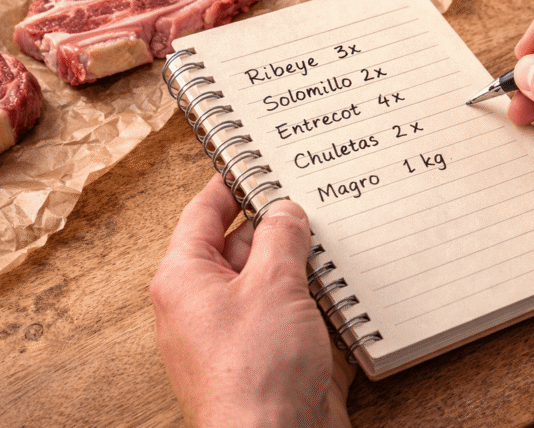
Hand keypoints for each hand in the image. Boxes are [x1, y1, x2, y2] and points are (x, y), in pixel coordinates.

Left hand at [151, 174, 354, 426]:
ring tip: (339, 235)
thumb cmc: (255, 375)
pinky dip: (317, 302)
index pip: (203, 214)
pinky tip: (348, 287)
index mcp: (185, 280)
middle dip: (280, 226)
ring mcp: (238, 336)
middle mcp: (204, 306)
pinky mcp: (269, 362)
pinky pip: (293, 318)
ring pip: (273, 283)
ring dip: (305, 265)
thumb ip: (281, 238)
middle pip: (243, 247)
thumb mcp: (272, 285)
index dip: (229, 183)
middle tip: (312, 197)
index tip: (251, 159)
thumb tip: (285, 212)